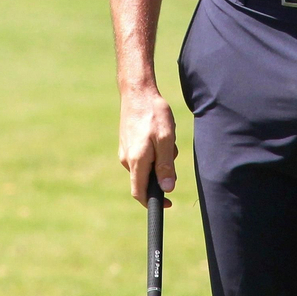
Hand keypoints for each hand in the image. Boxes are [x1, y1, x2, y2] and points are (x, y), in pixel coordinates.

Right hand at [119, 85, 176, 205]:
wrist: (137, 92)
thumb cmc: (153, 114)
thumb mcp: (165, 139)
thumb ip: (165, 165)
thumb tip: (167, 188)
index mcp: (136, 161)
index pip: (140, 193)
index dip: (153, 202)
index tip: (168, 203)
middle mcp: (127, 159)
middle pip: (146, 179)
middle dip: (162, 172)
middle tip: (171, 150)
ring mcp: (125, 150)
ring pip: (146, 165)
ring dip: (159, 158)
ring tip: (165, 136)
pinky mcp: (126, 143)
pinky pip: (142, 155)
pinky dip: (154, 150)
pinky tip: (157, 132)